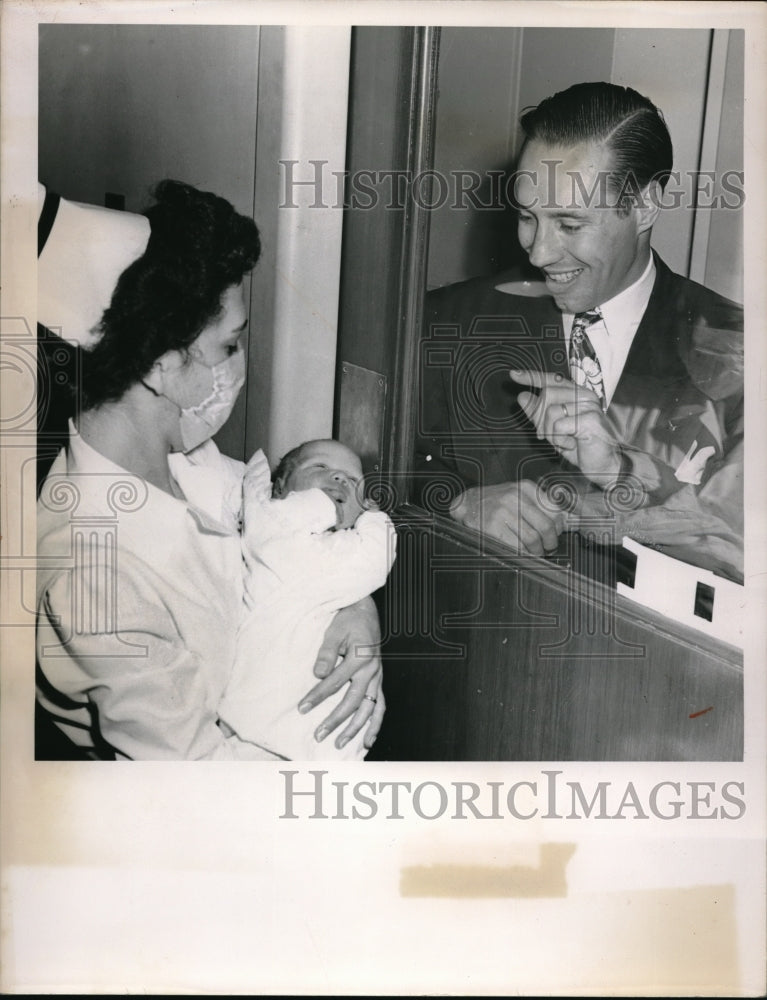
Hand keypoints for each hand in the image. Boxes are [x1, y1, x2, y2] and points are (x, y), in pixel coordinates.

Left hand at [299, 596, 383, 749]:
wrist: (365, 612)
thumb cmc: (348, 620)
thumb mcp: (334, 631)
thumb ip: (326, 652)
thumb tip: (318, 673)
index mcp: (360, 657)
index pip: (334, 682)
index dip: (317, 696)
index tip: (302, 708)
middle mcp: (371, 671)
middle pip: (352, 701)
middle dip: (335, 720)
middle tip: (318, 735)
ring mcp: (377, 677)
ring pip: (369, 709)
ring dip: (355, 728)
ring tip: (340, 744)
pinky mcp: (378, 681)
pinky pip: (380, 706)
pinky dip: (375, 724)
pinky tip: (367, 740)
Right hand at [450, 480, 564, 555]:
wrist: (468, 503)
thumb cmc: (497, 503)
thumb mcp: (518, 495)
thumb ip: (539, 505)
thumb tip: (562, 523)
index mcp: (525, 488)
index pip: (554, 510)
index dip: (559, 526)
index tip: (556, 534)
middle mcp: (515, 497)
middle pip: (546, 526)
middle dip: (551, 542)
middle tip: (549, 548)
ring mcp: (503, 511)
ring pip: (532, 539)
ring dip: (537, 551)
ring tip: (535, 552)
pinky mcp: (492, 527)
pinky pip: (517, 546)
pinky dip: (524, 554)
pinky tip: (522, 553)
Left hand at [511, 370, 621, 483]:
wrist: (601, 465)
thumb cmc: (579, 446)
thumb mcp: (553, 429)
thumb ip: (538, 412)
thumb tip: (521, 396)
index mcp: (577, 394)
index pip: (552, 379)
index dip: (532, 376)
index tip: (513, 374)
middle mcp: (584, 395)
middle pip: (547, 394)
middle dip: (539, 418)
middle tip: (545, 435)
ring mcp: (589, 406)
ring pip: (551, 411)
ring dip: (550, 432)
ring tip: (563, 441)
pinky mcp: (590, 419)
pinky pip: (559, 426)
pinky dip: (559, 439)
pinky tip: (572, 444)